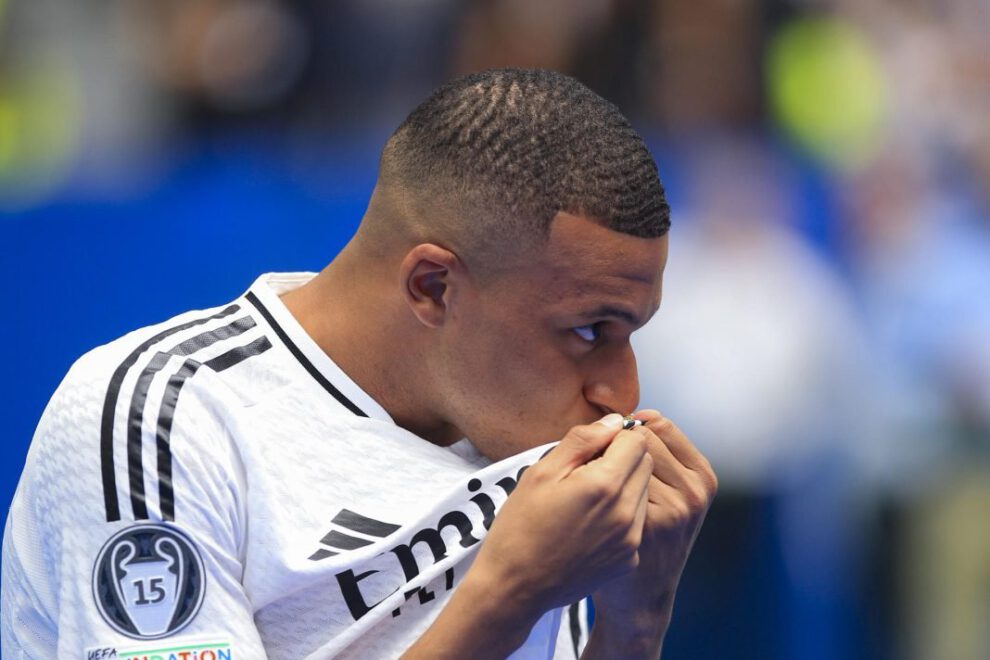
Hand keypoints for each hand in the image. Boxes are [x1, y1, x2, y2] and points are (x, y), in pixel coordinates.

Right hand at [471, 413, 654, 613]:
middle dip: (624, 458)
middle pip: (645, 464)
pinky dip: (622, 514)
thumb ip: (582, 440)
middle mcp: (626, 512)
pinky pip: (637, 521)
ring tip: (589, 499)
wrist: (515, 587)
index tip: (593, 446)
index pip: (638, 440)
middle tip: (588, 470)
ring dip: (625, 485)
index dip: (616, 436)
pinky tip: (591, 524)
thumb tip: (614, 422)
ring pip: (644, 492)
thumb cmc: (521, 525)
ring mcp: (631, 539)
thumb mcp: (541, 472)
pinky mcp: (629, 558)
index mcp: (604, 485)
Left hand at [590, 411, 716, 646]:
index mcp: (702, 474)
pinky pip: (611, 483)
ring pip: (624, 459)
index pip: (659, 423)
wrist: (640, 595)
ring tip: (594, 486)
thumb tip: (626, 418)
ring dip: (602, 464)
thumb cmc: (646, 533)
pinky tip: (591, 504)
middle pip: (641, 438)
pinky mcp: (645, 524)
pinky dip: (595, 486)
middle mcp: (694, 490)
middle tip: (598, 468)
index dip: (628, 431)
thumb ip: (658, 456)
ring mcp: (673, 509)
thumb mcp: (670, 493)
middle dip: (615, 446)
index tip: (612, 448)